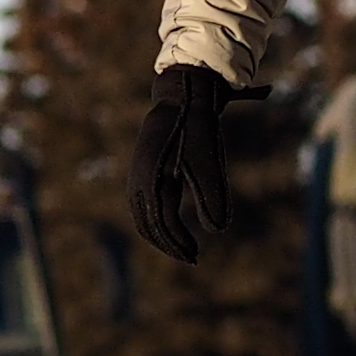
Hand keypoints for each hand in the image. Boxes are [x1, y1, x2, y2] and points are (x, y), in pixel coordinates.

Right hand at [128, 66, 233, 263]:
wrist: (183, 97)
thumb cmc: (198, 129)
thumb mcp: (209, 161)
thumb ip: (213, 194)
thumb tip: (218, 230)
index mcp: (153, 178)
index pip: (162, 221)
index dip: (178, 241)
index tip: (195, 255)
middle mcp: (139, 178)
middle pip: (147, 223)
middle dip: (168, 243)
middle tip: (191, 257)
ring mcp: (138, 173)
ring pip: (142, 214)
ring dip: (160, 234)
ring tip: (182, 247)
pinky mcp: (143, 169)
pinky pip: (142, 202)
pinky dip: (154, 219)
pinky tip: (172, 225)